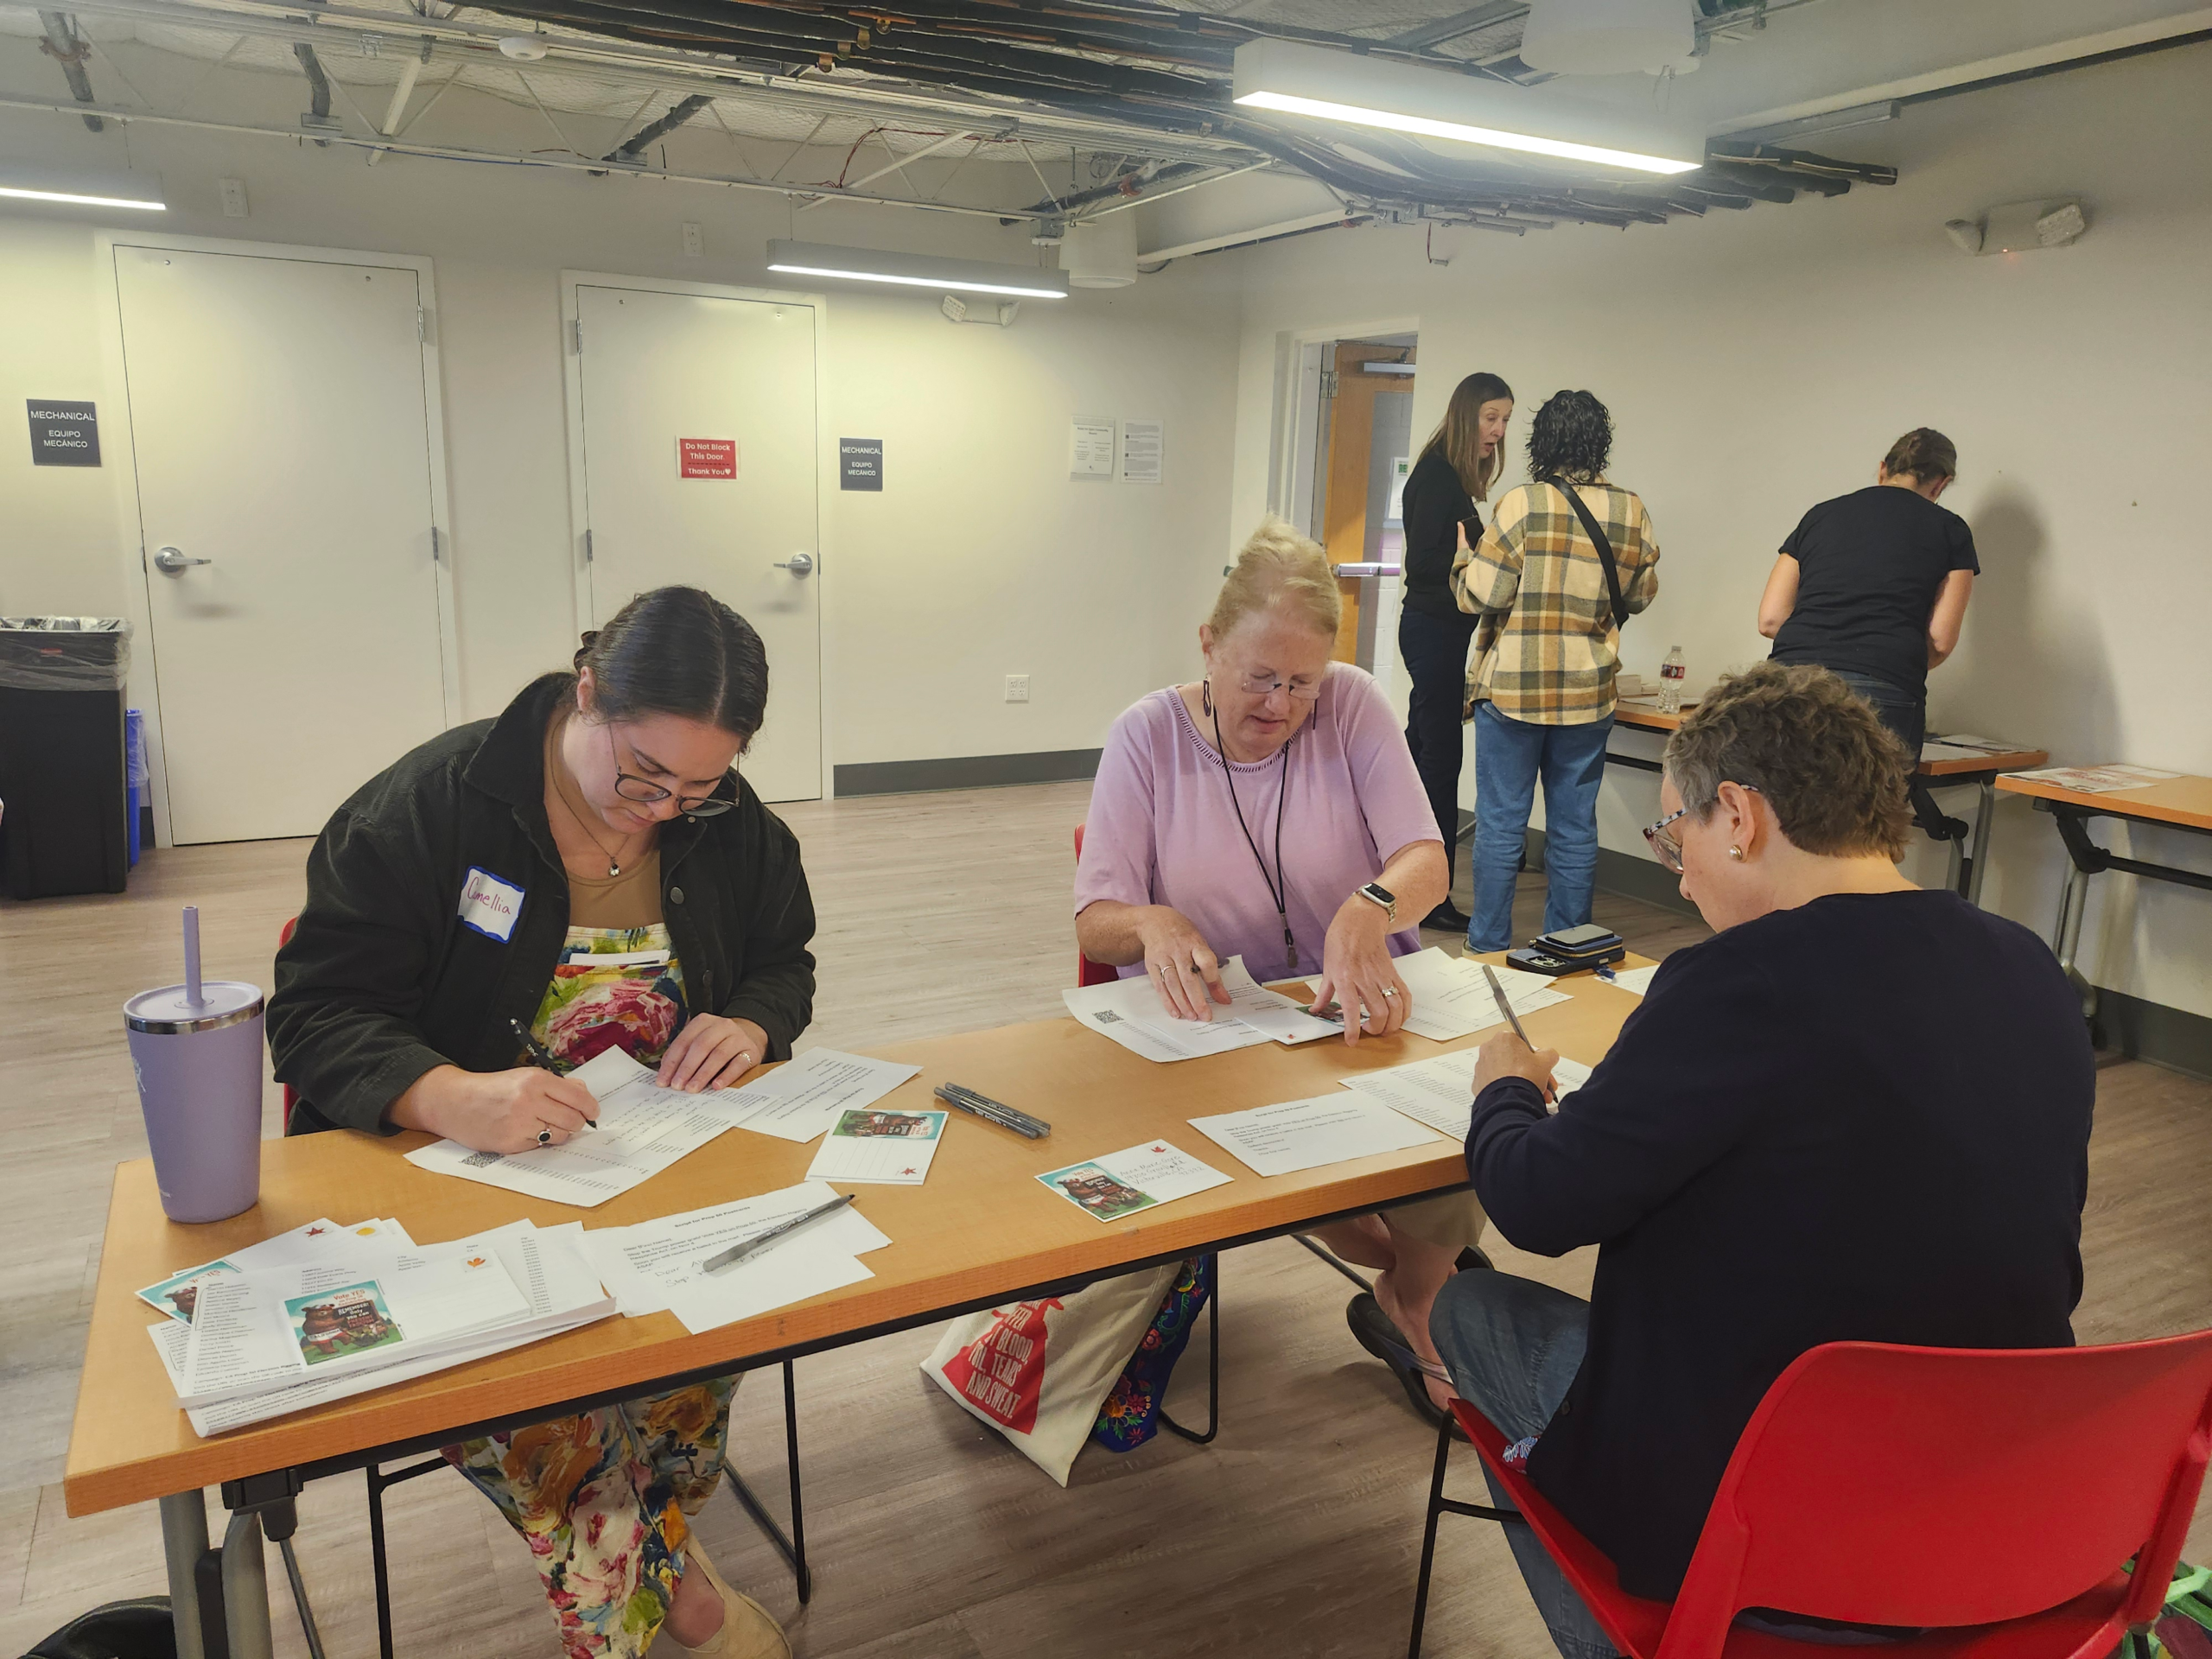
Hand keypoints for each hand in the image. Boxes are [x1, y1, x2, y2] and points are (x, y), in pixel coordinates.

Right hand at [390, 1064, 598, 1152]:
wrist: (455, 1102)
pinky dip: (537, 1141)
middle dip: (576, 1122)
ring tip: (543, 1124)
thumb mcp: (525, 1076)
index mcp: (536, 1080)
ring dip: (558, 1133)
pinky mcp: (510, 1143)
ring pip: (560, 1136)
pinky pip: (540, 1146)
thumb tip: (585, 1095)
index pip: (579, 1097)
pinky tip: (524, 1131)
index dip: (591, 1107)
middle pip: (574, 1120)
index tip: (593, 1112)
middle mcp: (529, 1101)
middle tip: (569, 1121)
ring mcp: (519, 1124)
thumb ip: (557, 1085)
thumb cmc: (493, 1089)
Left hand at [658, 1013, 768, 1091]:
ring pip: (719, 1055)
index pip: (684, 1041)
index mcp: (703, 1021)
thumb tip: (666, 1076)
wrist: (749, 1038)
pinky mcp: (751, 1051)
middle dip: (686, 1067)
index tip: (663, 1081)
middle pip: (701, 1046)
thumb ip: (683, 1055)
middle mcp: (722, 1026)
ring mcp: (738, 1037)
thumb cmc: (717, 1044)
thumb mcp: (699, 1043)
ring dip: (703, 1074)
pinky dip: (727, 1076)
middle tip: (677, 1086)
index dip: (672, 1062)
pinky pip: (739, 1064)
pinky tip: (716, 1086)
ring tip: (693, 1089)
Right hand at [1134, 906, 1230, 1021]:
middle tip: (1205, 1016)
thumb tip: (1223, 997)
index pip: (1206, 962)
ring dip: (1182, 1003)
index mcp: (1194, 942)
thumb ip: (1211, 969)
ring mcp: (1163, 956)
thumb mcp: (1200, 944)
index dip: (1213, 981)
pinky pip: (1159, 986)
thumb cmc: (1183, 936)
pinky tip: (1175, 1012)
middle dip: (1197, 1000)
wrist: (1155, 921)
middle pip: (1188, 978)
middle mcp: (1178, 949)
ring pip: (1173, 984)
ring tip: (1191, 1017)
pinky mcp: (1151, 964)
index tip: (1221, 998)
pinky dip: (1167, 1001)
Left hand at [1311, 898, 1409, 1045]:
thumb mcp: (1327, 969)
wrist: (1360, 922)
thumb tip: (1316, 1011)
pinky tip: (1398, 1017)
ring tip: (1385, 1029)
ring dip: (1393, 1023)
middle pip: (1380, 1011)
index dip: (1353, 1029)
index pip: (1351, 1009)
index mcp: (1345, 978)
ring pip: (1396, 1006)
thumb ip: (1324, 994)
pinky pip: (1404, 995)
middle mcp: (1365, 978)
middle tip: (1370, 1032)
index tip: (1352, 1041)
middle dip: (1378, 1029)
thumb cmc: (1341, 942)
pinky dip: (1405, 1010)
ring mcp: (1382, 975)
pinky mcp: (1393, 972)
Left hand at [1473, 1029, 1559, 1099]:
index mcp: (1504, 1038)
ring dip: (1521, 1083)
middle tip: (1543, 1085)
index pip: (1523, 1046)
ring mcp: (1481, 1067)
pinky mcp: (1478, 1083)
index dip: (1536, 1060)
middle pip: (1515, 1061)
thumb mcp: (1546, 1061)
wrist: (1509, 1101)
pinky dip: (1506, 1090)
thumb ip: (1549, 1053)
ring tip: (1535, 1096)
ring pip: (1506, 1074)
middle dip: (1531, 1074)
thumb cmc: (1525, 1077)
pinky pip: (1496, 1084)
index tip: (1543, 1070)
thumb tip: (1548, 1055)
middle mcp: (1489, 1049)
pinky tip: (1518, 1098)